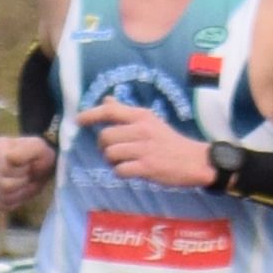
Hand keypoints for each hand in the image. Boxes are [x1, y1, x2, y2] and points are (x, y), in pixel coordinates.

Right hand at [0, 136, 50, 215]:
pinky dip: (16, 201)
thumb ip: (27, 151)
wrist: (39, 164)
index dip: (23, 171)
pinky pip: (2, 205)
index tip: (30, 164)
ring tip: (26, 182)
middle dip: (23, 183)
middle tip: (29, 174)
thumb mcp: (39, 149)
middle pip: (4, 186)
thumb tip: (8, 158)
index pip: (5, 170)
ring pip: (4, 197)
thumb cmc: (39, 155)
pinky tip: (21, 190)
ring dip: (22, 192)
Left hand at [89, 99, 214, 191]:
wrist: (194, 160)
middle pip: (105, 137)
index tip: (78, 120)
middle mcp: (141, 129)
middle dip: (104, 146)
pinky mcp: (146, 167)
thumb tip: (106, 99)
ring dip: (112, 161)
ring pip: (110, 154)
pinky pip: (119, 170)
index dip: (90, 115)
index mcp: (142, 116)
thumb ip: (125, 111)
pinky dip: (121, 172)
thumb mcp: (149, 120)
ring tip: (124, 161)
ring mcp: (144, 149)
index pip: (110, 111)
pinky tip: (131, 170)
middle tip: (114, 150)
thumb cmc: (168, 141)